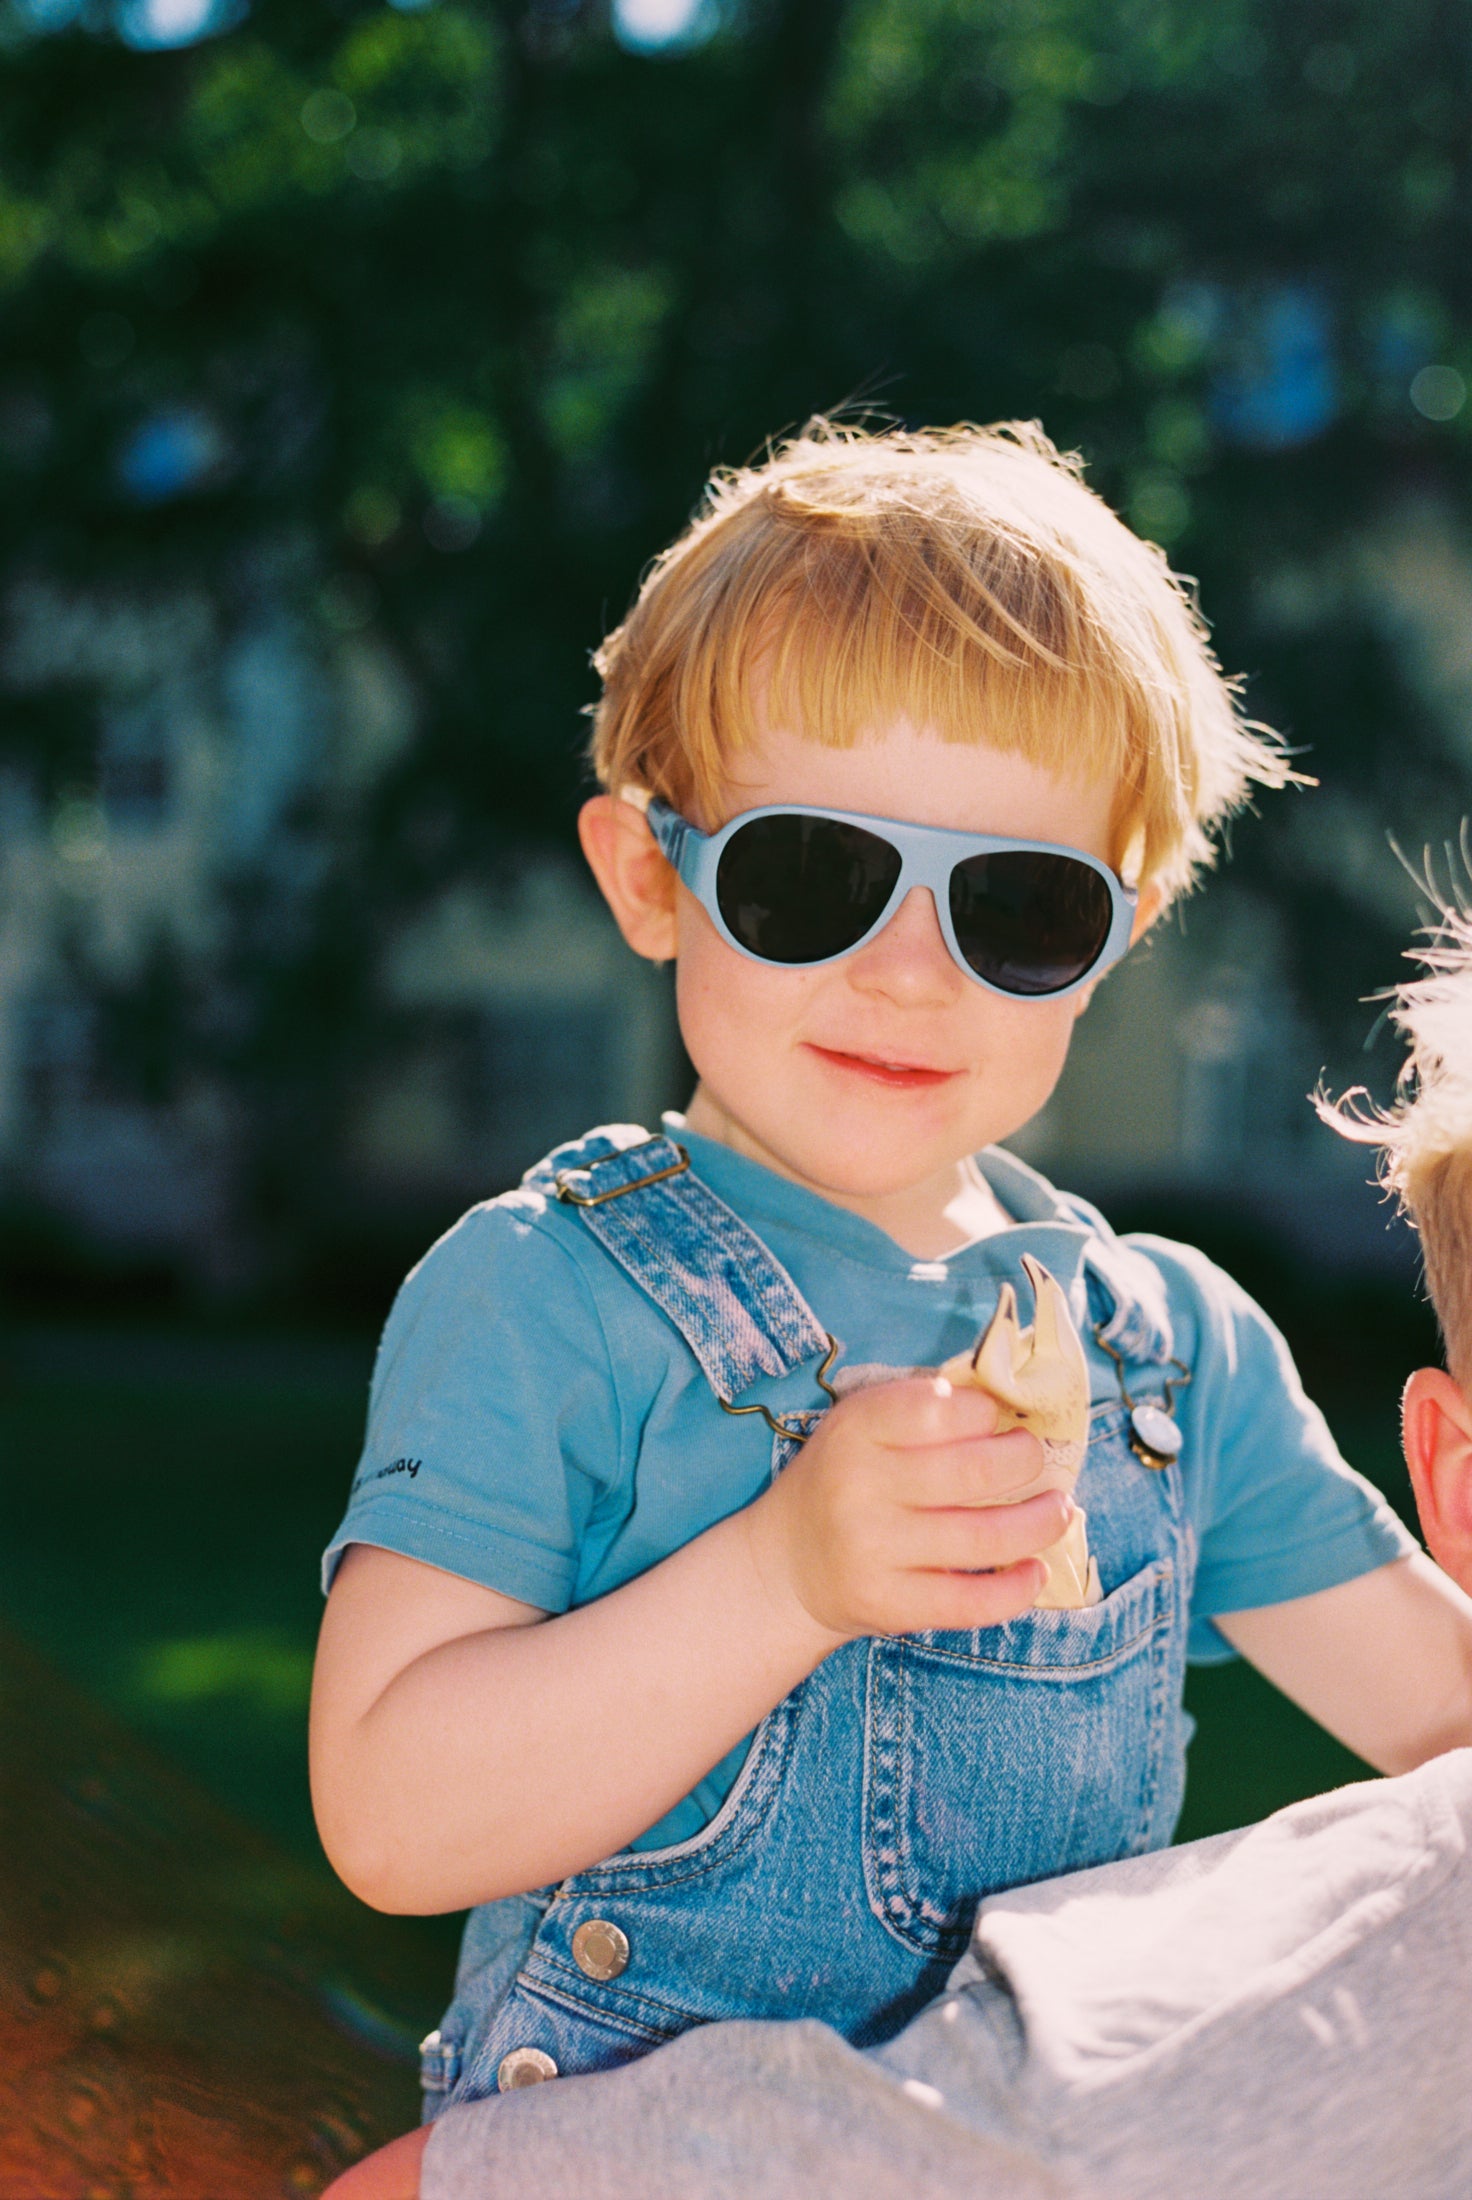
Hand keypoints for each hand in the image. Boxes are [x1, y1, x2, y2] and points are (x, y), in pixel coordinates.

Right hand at [745, 1375, 1073, 1642]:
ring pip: (985, 1537)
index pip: (940, 1406)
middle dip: (1026, 1460)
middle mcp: (859, 1486)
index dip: (986, 1410)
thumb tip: (1014, 1406)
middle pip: (974, 1471)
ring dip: (1042, 1522)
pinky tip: (1036, 1570)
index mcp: (856, 1429)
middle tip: (1039, 1459)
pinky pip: (971, 1602)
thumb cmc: (842, 1480)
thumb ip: (922, 1410)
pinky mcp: (888, 1605)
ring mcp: (873, 1550)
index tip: (999, 1419)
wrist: (785, 1565)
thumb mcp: (861, 1427)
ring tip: (1061, 1509)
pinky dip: (1018, 1588)